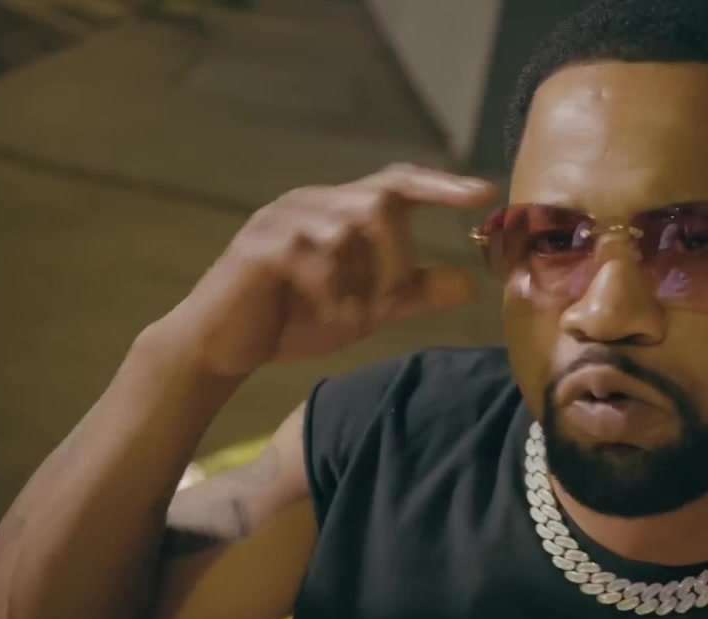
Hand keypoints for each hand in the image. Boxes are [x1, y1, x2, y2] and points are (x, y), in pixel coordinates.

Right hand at [156, 164, 497, 376]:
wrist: (221, 345)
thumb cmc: (294, 317)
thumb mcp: (366, 307)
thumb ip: (413, 292)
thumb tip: (470, 283)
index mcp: (339, 208)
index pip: (399, 182)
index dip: (442, 185)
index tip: (486, 192)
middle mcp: (312, 202)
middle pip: (380, 205)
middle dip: (394, 258)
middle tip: (385, 302)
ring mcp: (283, 219)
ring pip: (348, 233)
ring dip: (359, 283)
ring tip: (348, 316)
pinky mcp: (258, 246)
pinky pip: (312, 259)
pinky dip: (330, 293)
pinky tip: (326, 315)